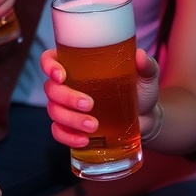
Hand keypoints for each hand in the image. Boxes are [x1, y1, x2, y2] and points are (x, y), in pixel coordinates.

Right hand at [42, 47, 159, 147]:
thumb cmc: (140, 91)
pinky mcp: (71, 127)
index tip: (61, 75)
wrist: (146, 118)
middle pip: (51, 89)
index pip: (51, 60)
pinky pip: (58, 132)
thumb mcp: (146, 76)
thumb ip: (146, 65)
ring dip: (70, 119)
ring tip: (93, 126)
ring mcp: (66, 107)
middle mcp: (68, 84)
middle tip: (89, 104)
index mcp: (78, 65)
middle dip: (66, 98)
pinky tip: (84, 140)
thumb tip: (140, 55)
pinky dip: (67, 137)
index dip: (49, 66)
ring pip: (54, 111)